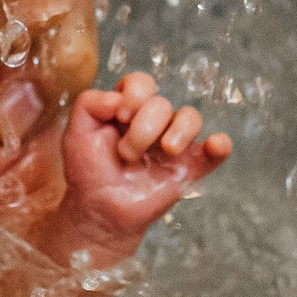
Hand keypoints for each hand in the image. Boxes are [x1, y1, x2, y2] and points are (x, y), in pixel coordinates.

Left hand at [53, 72, 230, 260]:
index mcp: (129, 109)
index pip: (141, 83)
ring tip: (165, 150)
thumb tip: (116, 97)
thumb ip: (89, 104)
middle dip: (143, 127)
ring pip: (191, 118)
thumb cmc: (88, 170)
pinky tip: (216, 145)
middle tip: (127, 153)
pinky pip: (213, 153)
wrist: (99, 212)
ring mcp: (173, 144)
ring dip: (179, 130)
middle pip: (162, 103)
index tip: (120, 118)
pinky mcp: (188, 169)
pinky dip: (219, 145)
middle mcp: (154, 122)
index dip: (134, 94)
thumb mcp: (76, 133)